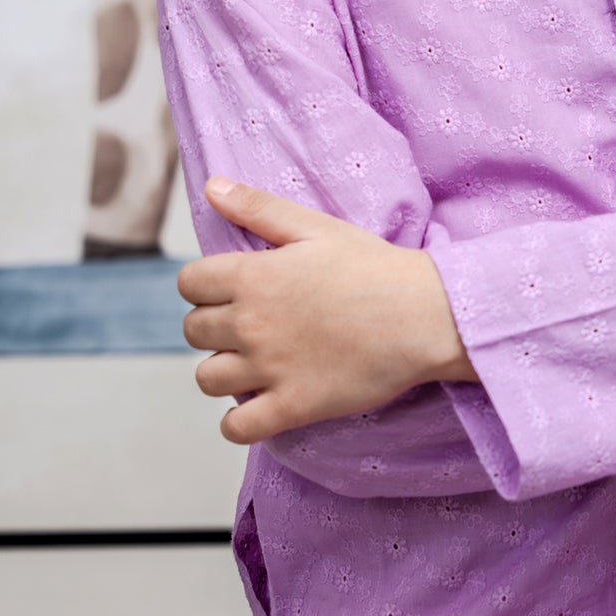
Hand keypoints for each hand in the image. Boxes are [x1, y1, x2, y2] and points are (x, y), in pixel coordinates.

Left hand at [178, 178, 474, 444]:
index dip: (207, 287)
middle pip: (194, 331)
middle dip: (214, 328)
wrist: (425, 316)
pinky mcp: (292, 406)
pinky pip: (238, 429)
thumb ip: (259, 208)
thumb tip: (212, 187)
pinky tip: (258, 409)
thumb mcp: (316, 227)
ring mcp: (269, 368)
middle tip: (251, 328)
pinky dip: (239, 424)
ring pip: (207, 379)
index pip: (190, 284)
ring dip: (224, 373)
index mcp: (252, 276)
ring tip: (253, 367)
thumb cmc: (375, 268)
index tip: (233, 292)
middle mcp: (251, 323)